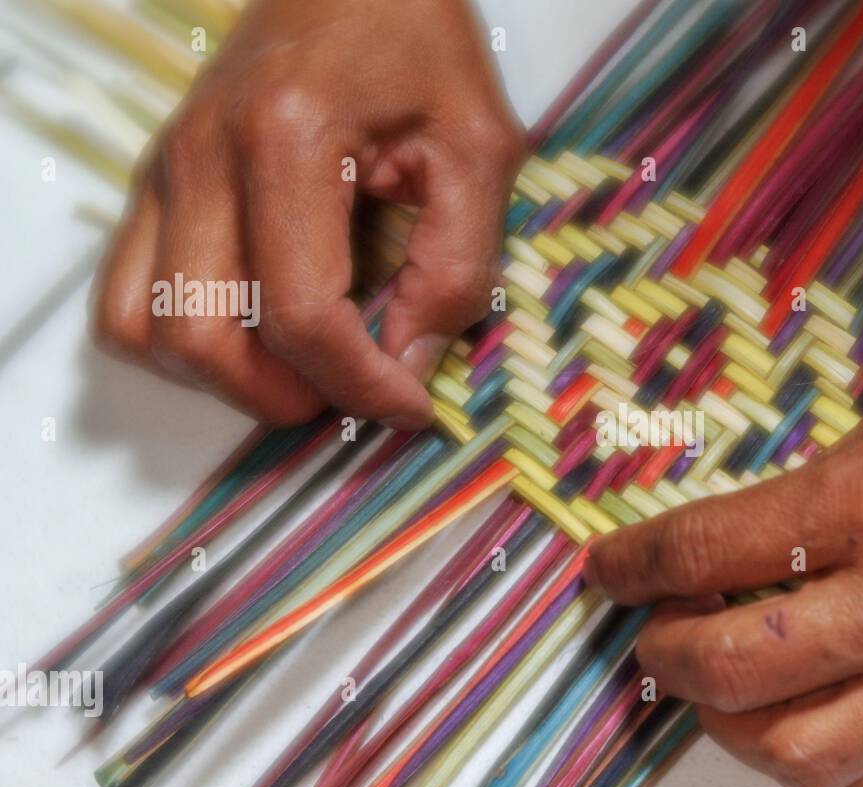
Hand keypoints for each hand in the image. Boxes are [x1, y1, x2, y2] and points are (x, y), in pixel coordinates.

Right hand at [92, 0, 523, 427]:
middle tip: (355, 388)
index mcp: (285, 139)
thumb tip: (410, 365)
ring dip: (224, 379)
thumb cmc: (420, 46)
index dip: (359, 386)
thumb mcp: (478, 149)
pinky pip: (126, 299)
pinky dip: (182, 343)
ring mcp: (164, 170)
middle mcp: (202, 157)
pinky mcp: (154, 182)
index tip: (411, 406)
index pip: (298, 312)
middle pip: (201, 338)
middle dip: (286, 395)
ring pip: (144, 329)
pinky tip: (254, 332)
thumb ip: (457, 265)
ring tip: (305, 367)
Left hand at [587, 279, 862, 786]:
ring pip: (795, 748)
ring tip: (718, 687)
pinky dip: (820, 763)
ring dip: (729, 724)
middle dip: (662, 655)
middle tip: (649, 633)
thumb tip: (746, 541)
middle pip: (732, 665)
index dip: (632, 563)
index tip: (606, 569)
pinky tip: (805, 722)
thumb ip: (826, 488)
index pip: (708, 549)